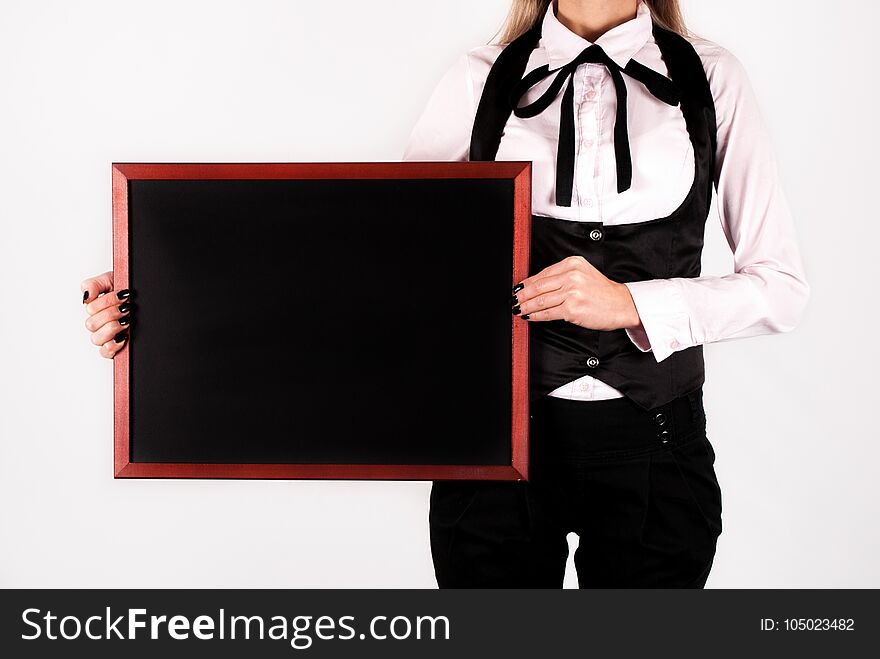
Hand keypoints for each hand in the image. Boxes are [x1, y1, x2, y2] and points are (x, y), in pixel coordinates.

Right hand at [81, 270, 131, 358]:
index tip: (124, 295)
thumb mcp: (112, 280)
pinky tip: (123, 337)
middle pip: (91, 324)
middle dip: (111, 313)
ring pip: (96, 338)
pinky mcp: (114, 347)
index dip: (107, 301)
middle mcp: (98, 322)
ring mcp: (106, 336)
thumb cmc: (129, 291)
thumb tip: (86, 296)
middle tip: (127, 308)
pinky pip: (105, 352)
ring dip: (112, 328)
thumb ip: (95, 284)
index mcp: (95, 307)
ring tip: (127, 321)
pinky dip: (112, 346)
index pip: (90, 308)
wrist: (148, 298)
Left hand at [511, 255, 641, 331]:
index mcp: (572, 263)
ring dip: (525, 306)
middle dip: (522, 294)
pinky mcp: (572, 308)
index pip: (543, 273)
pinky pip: (547, 313)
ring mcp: (572, 292)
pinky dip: (536, 315)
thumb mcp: (583, 274)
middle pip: (538, 286)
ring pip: (540, 300)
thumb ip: (562, 277)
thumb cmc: (602, 293)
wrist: (622, 305)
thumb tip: (536, 285)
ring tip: (517, 308)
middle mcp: (571, 275)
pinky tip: (529, 316)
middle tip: (513, 299)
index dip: (527, 282)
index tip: (518, 288)